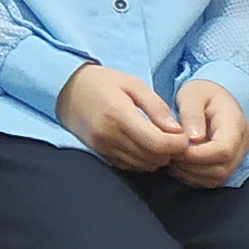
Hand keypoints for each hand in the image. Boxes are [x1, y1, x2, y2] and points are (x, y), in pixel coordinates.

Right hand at [57, 62, 187, 172]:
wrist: (65, 88)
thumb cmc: (102, 82)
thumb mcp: (133, 84)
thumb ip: (157, 107)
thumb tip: (178, 131)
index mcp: (119, 114)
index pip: (158, 143)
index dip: (178, 145)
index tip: (183, 135)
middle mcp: (109, 135)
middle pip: (153, 158)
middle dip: (170, 152)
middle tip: (174, 138)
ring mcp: (102, 146)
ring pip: (143, 165)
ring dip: (157, 157)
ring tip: (160, 141)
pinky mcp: (99, 153)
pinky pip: (130, 166)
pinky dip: (142, 160)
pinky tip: (143, 145)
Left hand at [169, 80, 248, 187]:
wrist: (214, 98)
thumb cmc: (201, 93)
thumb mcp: (192, 94)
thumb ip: (191, 113)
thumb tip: (194, 138)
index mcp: (236, 124)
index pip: (223, 150)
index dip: (197, 155)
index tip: (173, 150)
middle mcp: (243, 144)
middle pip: (221, 169)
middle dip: (190, 166)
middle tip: (167, 155)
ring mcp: (238, 157)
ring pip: (217, 178)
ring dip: (189, 173)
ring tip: (170, 158)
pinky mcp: (228, 165)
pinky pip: (212, 180)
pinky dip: (192, 176)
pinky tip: (178, 164)